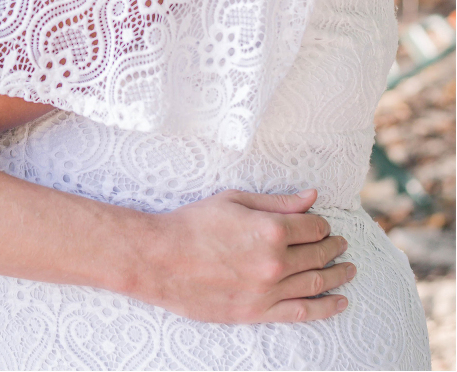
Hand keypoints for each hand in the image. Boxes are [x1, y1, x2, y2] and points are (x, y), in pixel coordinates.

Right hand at [138, 188, 353, 323]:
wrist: (161, 259)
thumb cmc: (194, 223)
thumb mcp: (235, 200)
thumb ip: (278, 202)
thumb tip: (311, 196)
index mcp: (271, 229)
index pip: (313, 227)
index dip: (322, 224)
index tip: (322, 224)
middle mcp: (275, 262)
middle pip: (318, 255)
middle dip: (334, 248)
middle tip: (342, 245)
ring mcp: (267, 291)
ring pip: (316, 284)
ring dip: (337, 276)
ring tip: (349, 271)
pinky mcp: (257, 312)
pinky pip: (301, 313)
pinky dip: (325, 309)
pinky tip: (340, 303)